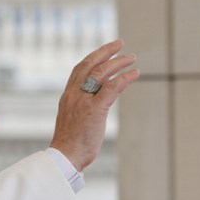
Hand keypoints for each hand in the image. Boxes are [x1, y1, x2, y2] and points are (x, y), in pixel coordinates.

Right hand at [50, 40, 139, 170]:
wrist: (64, 156)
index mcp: (67, 96)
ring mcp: (84, 101)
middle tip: (120, 43)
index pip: (79, 69)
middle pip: (90, 64)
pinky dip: (124, 78)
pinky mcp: (95, 109)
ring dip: (118, 62)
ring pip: (101, 73)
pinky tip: (135, 73)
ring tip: (132, 58)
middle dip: (106, 51)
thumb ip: (80, 108)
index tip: (104, 50)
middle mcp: (74, 94)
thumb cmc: (70, 144)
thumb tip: (94, 106)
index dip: (93, 57)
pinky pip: (112, 88)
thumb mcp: (72, 120)